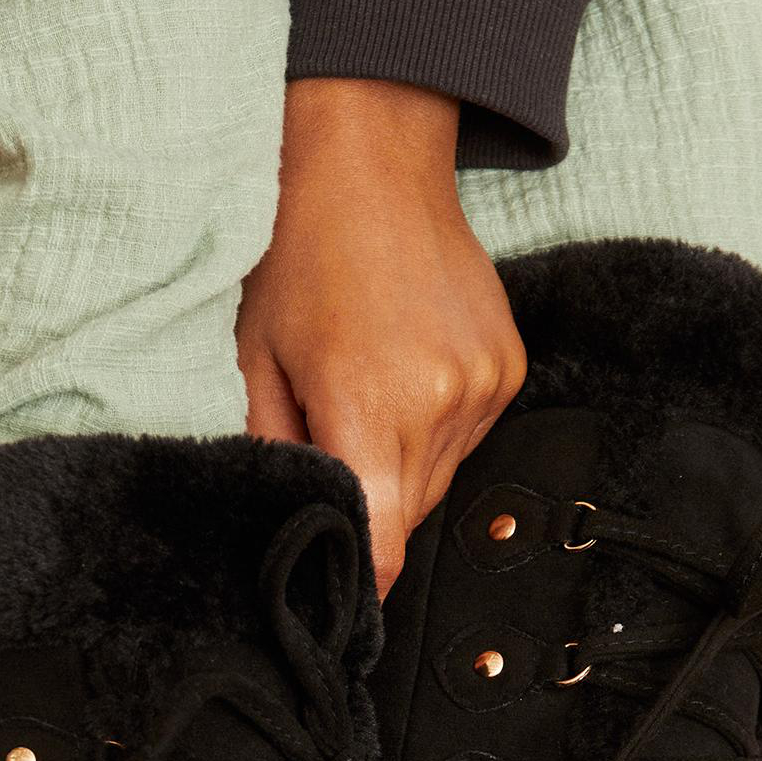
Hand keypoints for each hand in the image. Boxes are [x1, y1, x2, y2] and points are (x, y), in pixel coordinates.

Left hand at [237, 79, 525, 597]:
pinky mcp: (506, 369)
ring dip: (401, 465)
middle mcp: (439, 405)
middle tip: (333, 453)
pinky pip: (468, 438)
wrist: (372, 157)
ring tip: (368, 394)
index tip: (345, 603)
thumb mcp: (255, 357)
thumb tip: (290, 519)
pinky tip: (404, 374)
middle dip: (370, 505)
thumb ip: (273, 451)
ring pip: (439, 480)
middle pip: (408, 515)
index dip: (363, 583)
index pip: (382, 543)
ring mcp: (483, 387)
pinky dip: (434, 428)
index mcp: (368, 407)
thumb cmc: (299, 250)